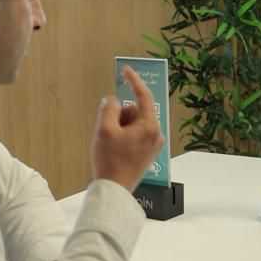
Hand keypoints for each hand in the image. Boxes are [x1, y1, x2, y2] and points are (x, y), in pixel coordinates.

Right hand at [92, 66, 164, 191]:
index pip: (143, 96)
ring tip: (111, 144)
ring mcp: (153, 145)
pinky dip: (123, 136)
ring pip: (134, 124)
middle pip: (135, 112)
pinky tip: (115, 150)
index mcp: (149, 126)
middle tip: (108, 131)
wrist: (114, 191)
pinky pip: (135, 135)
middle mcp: (156, 134)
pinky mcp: (148, 154)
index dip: (133, 81)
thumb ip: (108, 108)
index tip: (125, 70)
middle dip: (120, 115)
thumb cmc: (110, 160)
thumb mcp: (104, 129)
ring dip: (120, 127)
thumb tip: (112, 100)